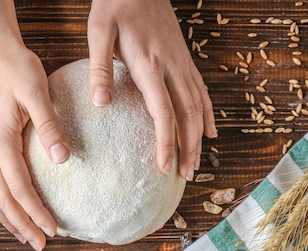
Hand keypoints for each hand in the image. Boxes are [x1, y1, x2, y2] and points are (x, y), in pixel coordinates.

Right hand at [0, 41, 69, 250]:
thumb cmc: (17, 69)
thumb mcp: (37, 91)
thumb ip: (49, 125)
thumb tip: (63, 158)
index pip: (18, 187)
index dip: (35, 212)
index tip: (53, 229)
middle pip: (1, 199)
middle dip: (20, 225)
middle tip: (40, 245)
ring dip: (7, 218)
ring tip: (24, 236)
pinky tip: (10, 209)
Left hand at [87, 0, 216, 179]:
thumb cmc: (115, 6)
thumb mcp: (98, 32)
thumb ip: (100, 68)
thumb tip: (100, 103)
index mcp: (148, 65)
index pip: (163, 112)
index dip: (167, 142)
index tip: (164, 167)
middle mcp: (171, 68)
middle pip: (187, 115)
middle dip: (188, 148)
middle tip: (185, 175)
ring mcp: (182, 64)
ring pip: (198, 106)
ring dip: (198, 137)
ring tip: (196, 163)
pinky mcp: (184, 60)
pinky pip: (202, 91)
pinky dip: (208, 114)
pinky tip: (209, 131)